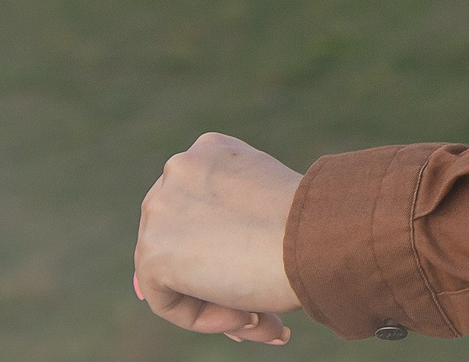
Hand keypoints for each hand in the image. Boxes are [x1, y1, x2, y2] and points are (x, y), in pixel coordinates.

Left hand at [134, 132, 303, 344]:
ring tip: (258, 316)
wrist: (316, 235)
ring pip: (173, 271)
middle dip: (215, 276)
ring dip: (214, 300)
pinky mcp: (152, 252)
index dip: (225, 247)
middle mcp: (178, 168)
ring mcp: (160, 208)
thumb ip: (236, 221)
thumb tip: (221, 265)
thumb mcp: (268, 205)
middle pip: (180, 238)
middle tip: (256, 305)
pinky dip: (202, 317)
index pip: (199, 207)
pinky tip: (246, 314)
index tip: (258, 268)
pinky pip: (167, 301)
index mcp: (212, 149)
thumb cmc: (312, 224)